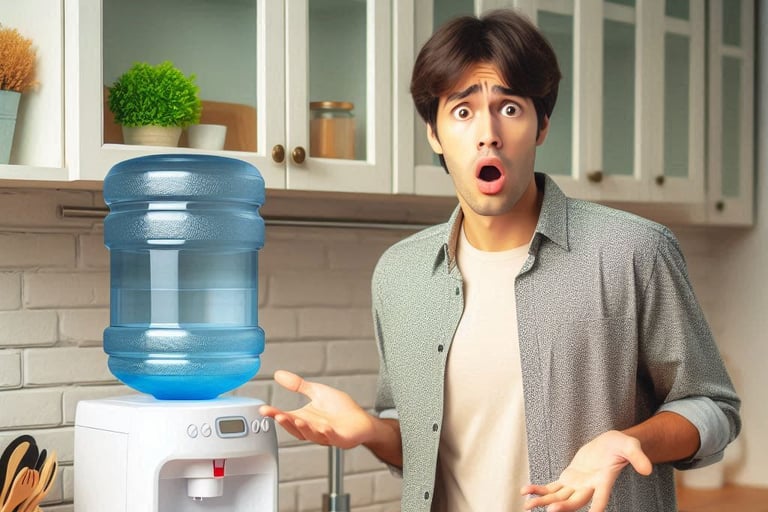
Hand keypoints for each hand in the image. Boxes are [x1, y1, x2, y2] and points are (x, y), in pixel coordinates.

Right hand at [258, 370, 376, 448]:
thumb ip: (298, 385)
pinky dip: (327, 433)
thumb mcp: (317, 392)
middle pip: (296, 428)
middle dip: (286, 423)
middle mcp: (313, 429)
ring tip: (297, 420)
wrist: (361, 421)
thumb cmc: (340, 409)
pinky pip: (333, 437)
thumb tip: (279, 374)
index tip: (264, 409)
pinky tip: (324, 427)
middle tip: (277, 415)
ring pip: (312, 434)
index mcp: (305, 419)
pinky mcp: (341, 438)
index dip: (275, 414)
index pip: (287, 417)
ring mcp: (326, 435)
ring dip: (304, 428)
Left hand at [521, 430, 652, 511]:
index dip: (597, 507)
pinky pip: (552, 487)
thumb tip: (648, 470)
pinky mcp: (568, 479)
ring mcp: (577, 485)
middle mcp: (589, 487)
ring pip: (559, 497)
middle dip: (563, 507)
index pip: (601, 496)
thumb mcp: (630, 446)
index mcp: (604, 480)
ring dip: (544, 501)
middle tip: (551, 510)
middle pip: (575, 501)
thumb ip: (637, 456)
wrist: (610, 445)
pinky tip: (525, 492)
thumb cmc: (621, 446)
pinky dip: (540, 490)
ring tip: (528, 505)